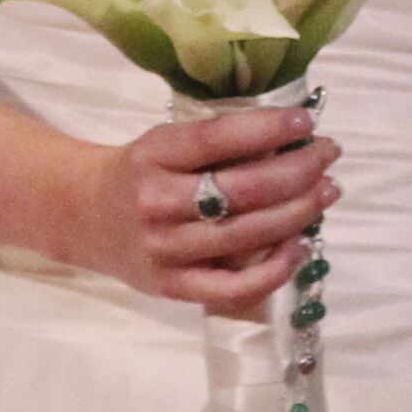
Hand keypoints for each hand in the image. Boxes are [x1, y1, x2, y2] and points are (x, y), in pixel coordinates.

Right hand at [61, 102, 332, 318]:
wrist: (83, 216)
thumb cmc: (139, 173)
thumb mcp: (165, 144)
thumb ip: (218, 144)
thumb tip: (293, 141)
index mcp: (154, 155)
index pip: (217, 138)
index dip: (267, 129)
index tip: (306, 123)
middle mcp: (157, 203)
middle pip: (242, 190)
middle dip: (298, 170)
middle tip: (329, 155)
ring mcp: (165, 251)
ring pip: (246, 235)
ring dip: (299, 212)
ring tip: (327, 191)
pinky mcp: (173, 287)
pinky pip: (234, 288)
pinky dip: (276, 269)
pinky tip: (301, 246)